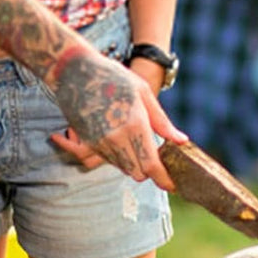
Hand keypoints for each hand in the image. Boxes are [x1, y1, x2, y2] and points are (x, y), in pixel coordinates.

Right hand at [49, 49, 186, 188]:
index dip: (163, 178)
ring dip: (133, 161)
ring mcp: (100, 143)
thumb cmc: (114, 77)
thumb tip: (181, 141)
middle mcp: (117, 139)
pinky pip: (109, 159)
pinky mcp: (88, 143)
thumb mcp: (144, 93)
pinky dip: (119, 155)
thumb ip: (162, 122)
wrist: (76, 72)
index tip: (171, 184)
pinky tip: (122, 135)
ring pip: (122, 167)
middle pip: (137, 172)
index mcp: (135, 125)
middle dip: (149, 168)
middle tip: (157, 155)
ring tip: (137, 138)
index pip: (151, 165)